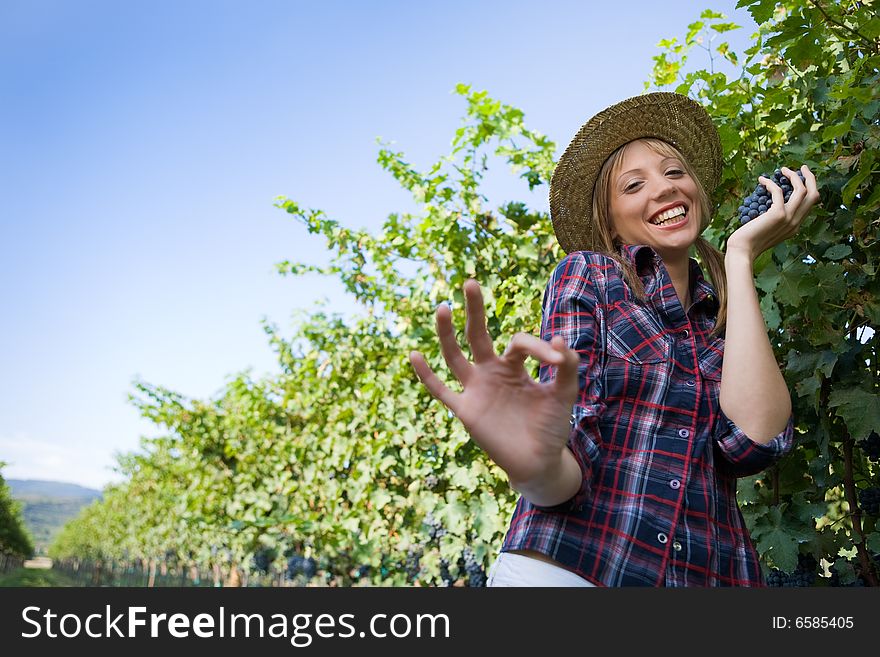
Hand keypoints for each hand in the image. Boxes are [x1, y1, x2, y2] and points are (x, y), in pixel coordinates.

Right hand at [409, 280, 579, 488]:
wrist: (539, 462)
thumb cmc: (551, 426)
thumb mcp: (565, 394)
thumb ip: (567, 367)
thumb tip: (558, 339)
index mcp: (515, 365)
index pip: (519, 343)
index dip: (538, 348)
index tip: (556, 363)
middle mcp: (492, 372)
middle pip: (477, 334)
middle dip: (474, 310)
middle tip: (470, 282)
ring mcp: (476, 390)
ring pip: (455, 356)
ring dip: (447, 333)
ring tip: (443, 308)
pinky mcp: (466, 410)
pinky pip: (441, 391)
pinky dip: (427, 375)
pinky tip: (414, 355)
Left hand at [726, 165, 820, 261]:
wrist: (741, 251)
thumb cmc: (748, 241)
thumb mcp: (766, 230)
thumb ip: (773, 220)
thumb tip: (771, 204)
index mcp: (795, 226)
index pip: (810, 203)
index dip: (809, 188)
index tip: (801, 177)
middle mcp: (795, 223)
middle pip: (813, 195)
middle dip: (810, 178)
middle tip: (803, 167)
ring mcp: (788, 219)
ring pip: (802, 190)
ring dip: (793, 176)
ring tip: (782, 169)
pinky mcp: (777, 214)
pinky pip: (778, 192)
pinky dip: (770, 183)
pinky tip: (761, 180)